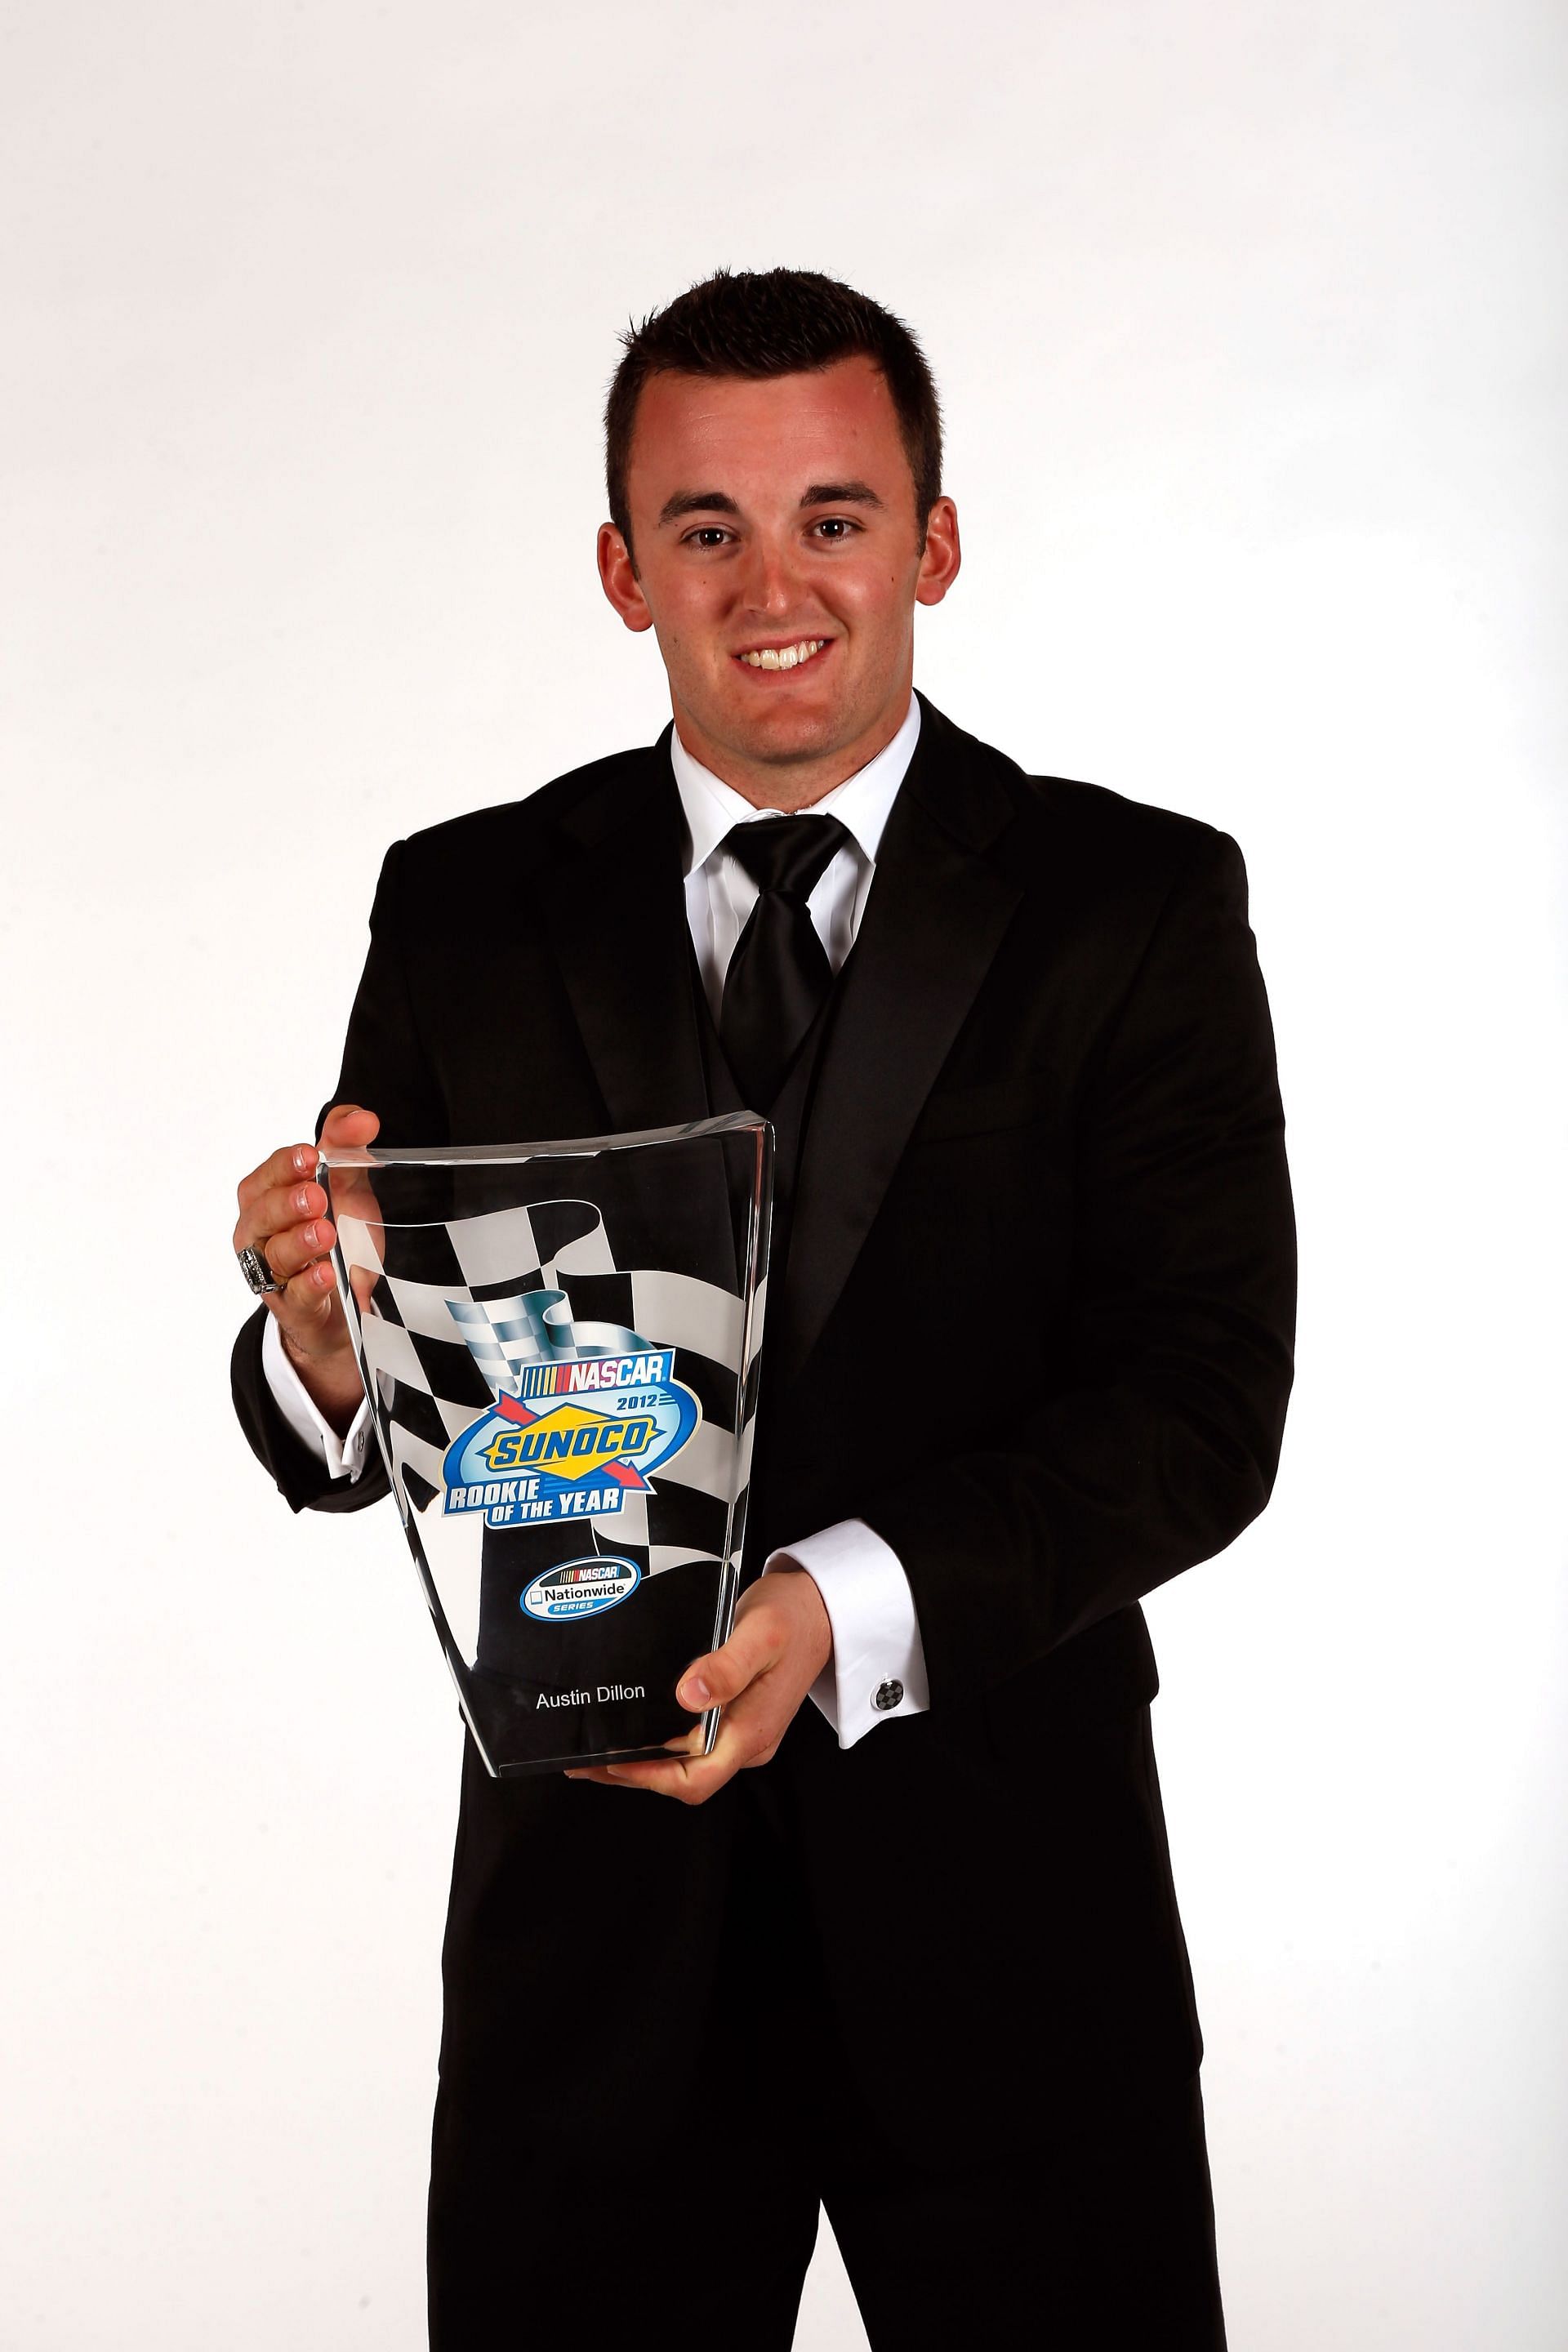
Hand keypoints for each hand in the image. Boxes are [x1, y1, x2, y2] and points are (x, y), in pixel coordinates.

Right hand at [232, 1102, 379, 1432]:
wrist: (350, 1296)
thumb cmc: (337, 1231)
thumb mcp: (345, 1183)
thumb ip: (347, 1144)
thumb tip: (363, 1117)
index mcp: (266, 1199)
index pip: (265, 1178)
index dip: (285, 1166)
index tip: (310, 1155)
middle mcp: (260, 1236)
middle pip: (262, 1215)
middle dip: (287, 1203)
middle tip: (316, 1196)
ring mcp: (274, 1274)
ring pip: (275, 1256)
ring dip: (298, 1242)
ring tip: (325, 1232)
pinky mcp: (295, 1308)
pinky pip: (295, 1296)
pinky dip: (309, 1284)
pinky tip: (327, 1274)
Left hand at [565, 1569, 831, 1803]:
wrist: (821, 1608)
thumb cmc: (794, 1617)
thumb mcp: (761, 1633)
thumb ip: (727, 1667)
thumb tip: (690, 1695)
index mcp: (753, 1729)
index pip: (698, 1778)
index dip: (651, 1778)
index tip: (613, 1764)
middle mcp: (748, 1740)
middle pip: (685, 1777)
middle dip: (634, 1774)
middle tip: (585, 1761)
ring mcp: (743, 1732)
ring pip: (687, 1763)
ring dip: (643, 1761)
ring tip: (598, 1750)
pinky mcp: (738, 1718)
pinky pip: (694, 1743)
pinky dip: (660, 1742)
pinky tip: (636, 1727)